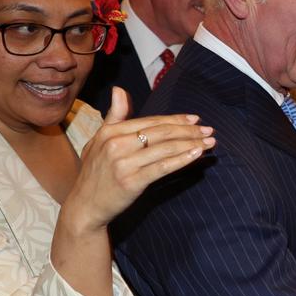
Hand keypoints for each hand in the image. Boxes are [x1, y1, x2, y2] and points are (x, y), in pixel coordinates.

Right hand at [64, 88, 215, 230]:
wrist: (85, 206)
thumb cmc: (95, 172)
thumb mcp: (99, 141)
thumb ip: (114, 117)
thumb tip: (119, 90)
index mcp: (110, 132)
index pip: (150, 121)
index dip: (175, 119)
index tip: (195, 119)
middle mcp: (116, 144)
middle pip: (161, 133)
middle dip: (189, 131)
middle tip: (209, 130)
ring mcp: (123, 163)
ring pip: (165, 148)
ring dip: (192, 144)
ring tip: (210, 142)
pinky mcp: (132, 181)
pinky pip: (163, 167)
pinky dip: (182, 159)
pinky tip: (197, 154)